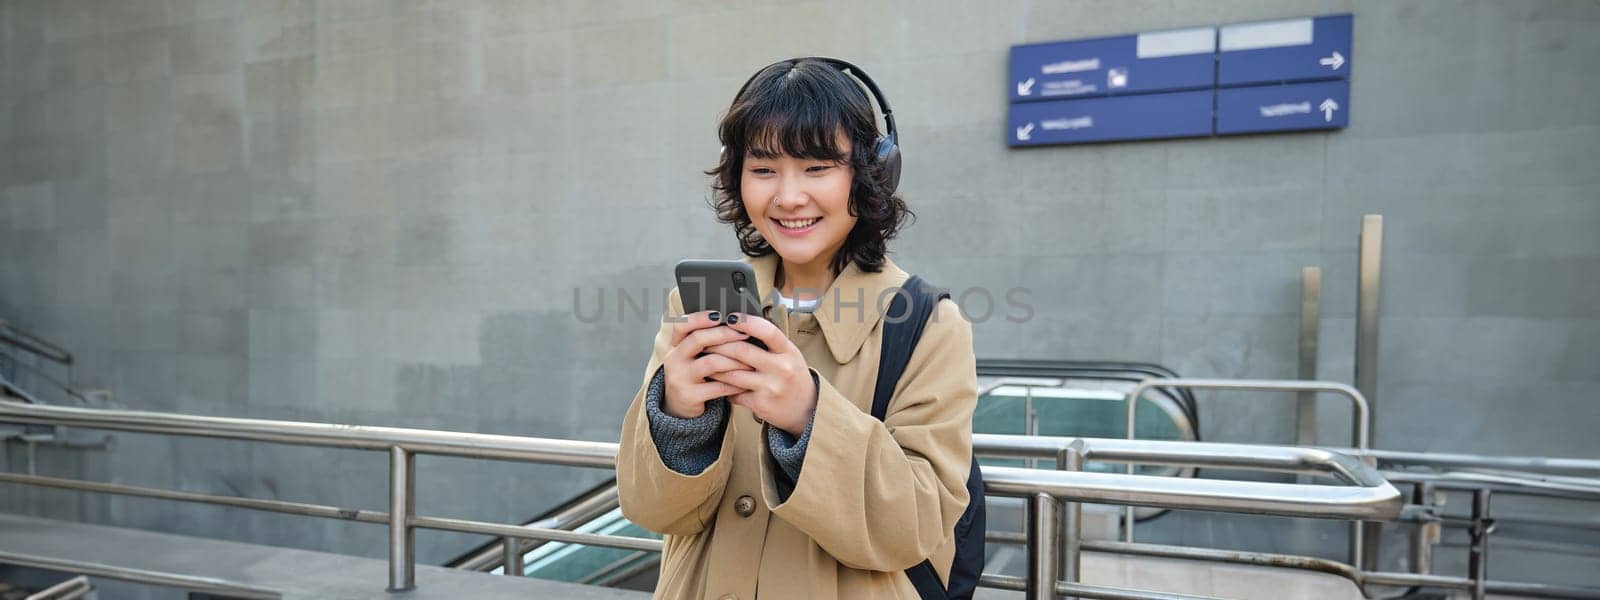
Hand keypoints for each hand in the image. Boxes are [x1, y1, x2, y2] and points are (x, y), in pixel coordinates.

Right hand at [661, 311, 754, 418]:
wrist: (680, 406)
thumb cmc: (695, 375)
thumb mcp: (693, 357)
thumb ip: (707, 342)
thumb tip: (736, 324)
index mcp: (676, 345)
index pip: (682, 324)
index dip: (701, 317)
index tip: (722, 314)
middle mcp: (674, 359)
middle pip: (698, 339)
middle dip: (724, 334)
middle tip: (745, 333)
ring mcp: (680, 378)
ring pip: (710, 362)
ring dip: (734, 360)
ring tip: (750, 361)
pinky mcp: (689, 396)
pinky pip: (717, 386)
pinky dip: (734, 383)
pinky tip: (745, 382)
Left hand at [704, 313, 816, 436]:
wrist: (805, 409)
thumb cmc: (792, 375)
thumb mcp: (789, 354)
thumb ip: (769, 342)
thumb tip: (739, 324)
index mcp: (788, 351)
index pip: (767, 332)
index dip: (747, 322)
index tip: (730, 316)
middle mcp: (781, 369)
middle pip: (742, 351)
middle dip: (719, 344)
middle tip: (705, 339)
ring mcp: (770, 387)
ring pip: (732, 374)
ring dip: (714, 366)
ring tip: (705, 359)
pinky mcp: (760, 404)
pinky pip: (733, 393)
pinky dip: (722, 387)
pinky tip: (716, 382)